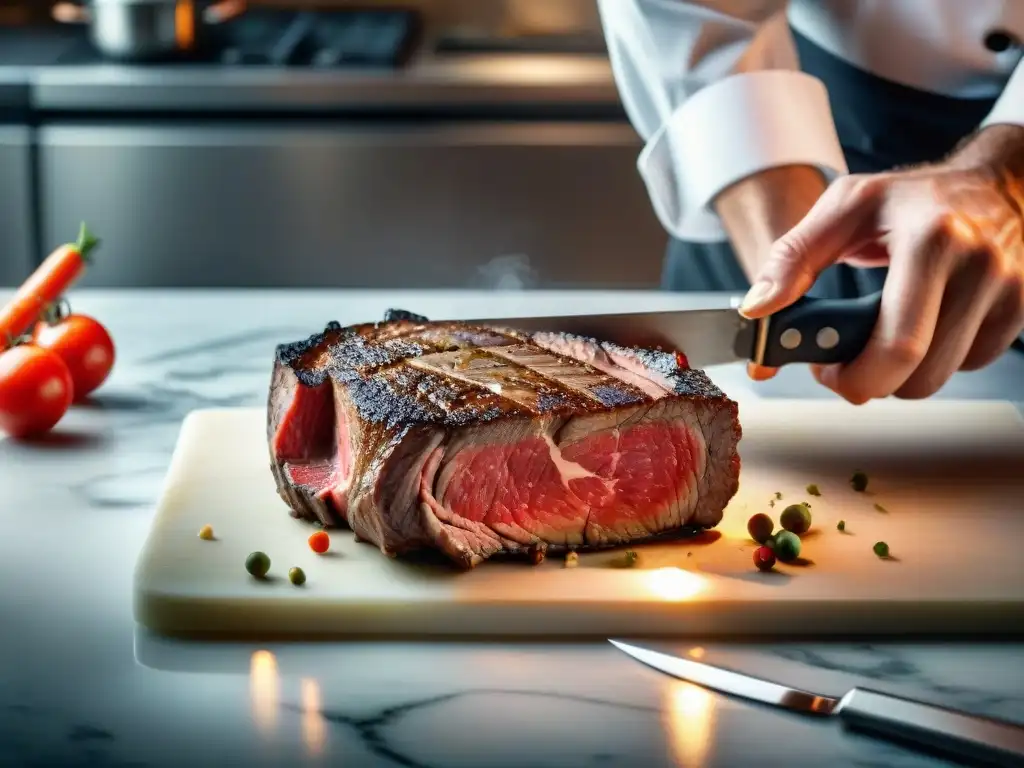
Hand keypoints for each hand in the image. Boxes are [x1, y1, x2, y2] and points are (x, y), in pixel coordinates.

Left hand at [738, 157, 1023, 403]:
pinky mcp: (1022, 309)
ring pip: (943, 378)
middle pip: (919, 376)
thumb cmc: (911, 197)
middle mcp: (979, 266)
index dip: (854, 376)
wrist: (996, 183)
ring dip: (902, 373)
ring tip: (882, 335)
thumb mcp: (843, 209)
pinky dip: (938, 359)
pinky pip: (970, 364)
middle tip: (846, 359)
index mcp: (932, 240)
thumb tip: (757, 309)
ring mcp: (1009, 290)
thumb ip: (791, 258)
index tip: (826, 368)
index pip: (897, 345)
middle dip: (871, 381)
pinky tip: (924, 325)